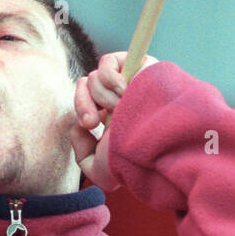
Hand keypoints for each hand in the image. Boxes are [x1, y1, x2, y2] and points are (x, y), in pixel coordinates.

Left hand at [69, 52, 157, 191]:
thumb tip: (80, 127)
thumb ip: (82, 155)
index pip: (86, 102)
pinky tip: (125, 92)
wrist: (154, 144)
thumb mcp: (100, 173)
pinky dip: (109, 78)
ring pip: (94, 77)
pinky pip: (107, 62)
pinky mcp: (136, 65)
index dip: (82, 109)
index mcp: (114, 120)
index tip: (90, 127)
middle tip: (94, 122)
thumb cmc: (132, 161)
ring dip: (102, 97)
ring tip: (121, 109)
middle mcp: (120, 100)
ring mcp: (128, 82)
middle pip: (85, 86)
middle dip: (83, 104)